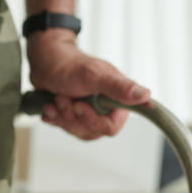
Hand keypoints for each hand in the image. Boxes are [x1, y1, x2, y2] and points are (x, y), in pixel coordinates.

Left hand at [27, 30, 150, 139]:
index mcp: (116, 100)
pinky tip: (50, 105)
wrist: (45, 61)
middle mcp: (104, 108)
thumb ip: (120, 87)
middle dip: (72, 116)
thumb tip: (145, 96)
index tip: (79, 105)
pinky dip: (53, 117)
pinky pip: (64, 128)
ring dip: (62, 115)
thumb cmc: (69, 65)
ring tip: (57, 97)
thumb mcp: (95, 76)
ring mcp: (88, 113)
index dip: (93, 120)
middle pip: (91, 131)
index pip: (111, 127)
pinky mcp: (73, 116)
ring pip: (77, 131)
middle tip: (64, 97)